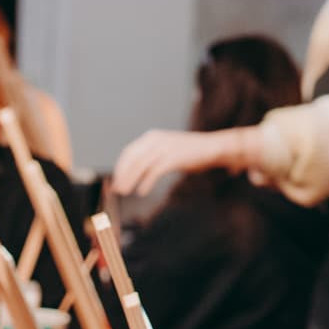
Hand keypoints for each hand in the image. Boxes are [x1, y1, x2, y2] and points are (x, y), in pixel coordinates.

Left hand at [111, 127, 254, 195]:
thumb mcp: (168, 148)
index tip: (116, 180)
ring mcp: (165, 148)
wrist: (212, 147)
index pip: (129, 152)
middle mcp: (156, 140)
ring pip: (141, 166)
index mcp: (152, 137)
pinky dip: (146, 183)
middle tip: (117, 189)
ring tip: (126, 192)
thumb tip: (137, 170)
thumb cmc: (190, 152)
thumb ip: (153, 155)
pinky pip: (154, 172)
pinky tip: (142, 192)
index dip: (120, 167)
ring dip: (131, 180)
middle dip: (123, 175)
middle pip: (132, 159)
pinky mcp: (173, 158)